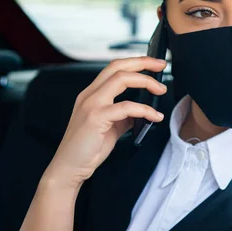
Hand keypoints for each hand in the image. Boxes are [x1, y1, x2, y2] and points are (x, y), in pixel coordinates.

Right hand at [44, 57, 167, 189]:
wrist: (69, 168)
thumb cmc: (88, 148)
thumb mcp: (110, 127)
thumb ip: (124, 115)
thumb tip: (143, 110)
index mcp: (92, 94)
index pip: (114, 68)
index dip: (136, 62)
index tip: (155, 64)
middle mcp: (89, 95)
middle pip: (118, 67)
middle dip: (143, 62)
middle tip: (162, 66)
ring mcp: (91, 104)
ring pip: (121, 79)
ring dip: (146, 81)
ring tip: (161, 90)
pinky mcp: (95, 118)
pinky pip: (126, 107)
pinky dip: (145, 109)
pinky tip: (155, 116)